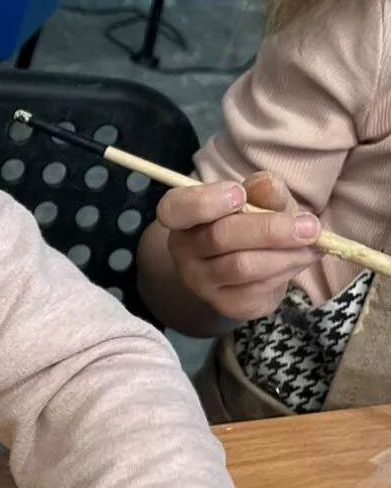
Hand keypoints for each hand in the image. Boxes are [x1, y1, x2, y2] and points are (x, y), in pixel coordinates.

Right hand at [157, 173, 319, 321]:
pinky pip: (256, 288)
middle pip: (219, 237)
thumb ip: (263, 190)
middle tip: (310, 226)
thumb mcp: (260, 199)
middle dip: (270, 230)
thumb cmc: (251, 222)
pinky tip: (301, 259)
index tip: (240, 193)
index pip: (176, 208)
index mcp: (182, 214)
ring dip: (285, 254)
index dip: (206, 201)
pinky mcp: (225, 303)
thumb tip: (266, 183)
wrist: (252, 265)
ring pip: (242, 266)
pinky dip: (286, 271)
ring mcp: (200, 281)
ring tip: (313, 243)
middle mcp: (183, 250)